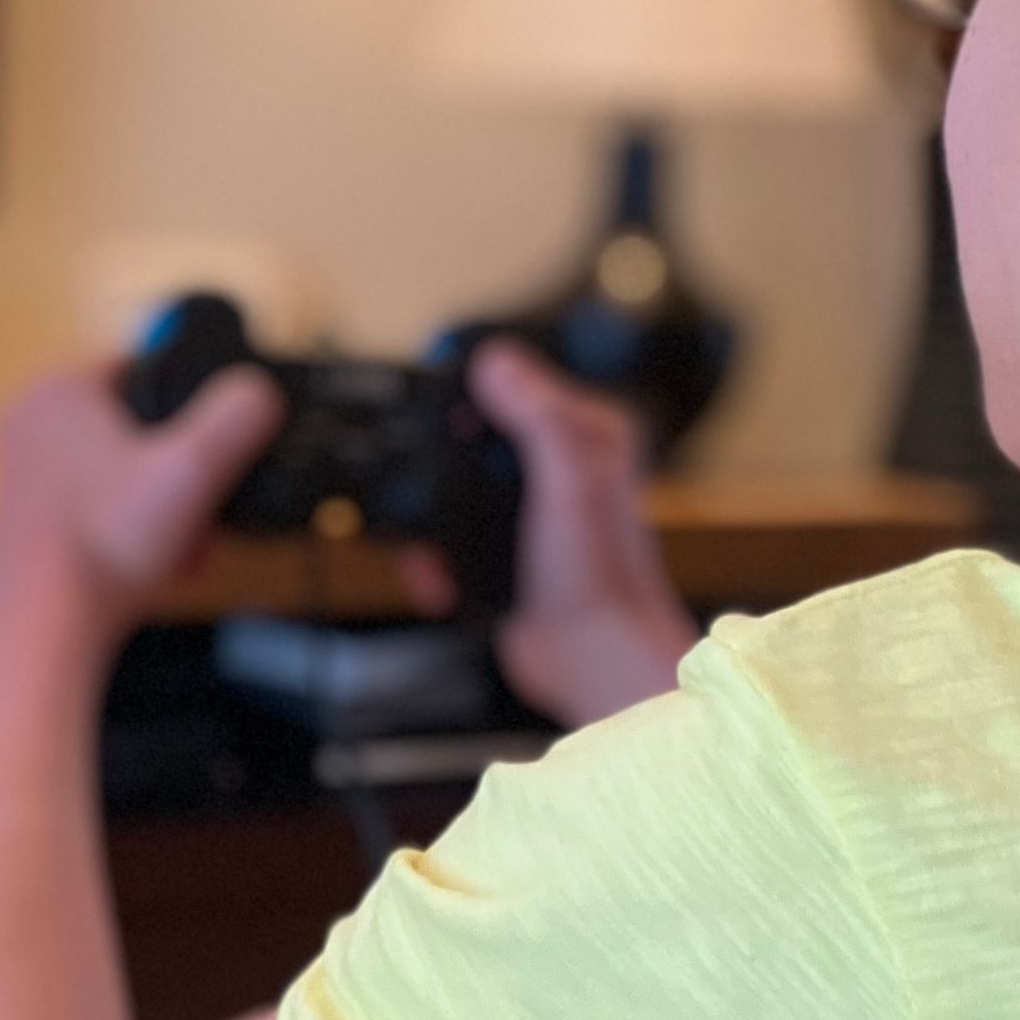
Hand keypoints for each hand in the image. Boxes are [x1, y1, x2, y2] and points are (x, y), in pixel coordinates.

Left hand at [0, 360, 285, 654]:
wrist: (44, 631)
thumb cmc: (102, 550)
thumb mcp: (191, 474)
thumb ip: (236, 421)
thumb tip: (258, 393)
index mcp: (60, 390)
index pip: (148, 369)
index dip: (192, 411)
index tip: (210, 456)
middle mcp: (31, 421)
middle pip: (138, 429)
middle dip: (179, 474)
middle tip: (202, 513)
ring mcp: (22, 470)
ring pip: (121, 472)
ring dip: (161, 508)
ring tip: (186, 548)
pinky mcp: (25, 514)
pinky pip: (98, 506)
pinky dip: (130, 531)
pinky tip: (156, 564)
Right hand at [410, 340, 699, 727]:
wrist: (593, 658)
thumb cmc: (600, 577)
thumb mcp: (568, 482)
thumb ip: (538, 417)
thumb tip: (497, 361)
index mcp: (586, 434)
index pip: (518, 380)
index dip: (471, 382)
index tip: (431, 384)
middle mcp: (560, 464)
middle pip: (475, 433)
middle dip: (438, 461)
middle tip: (419, 474)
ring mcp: (530, 508)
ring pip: (455, 486)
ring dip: (431, 518)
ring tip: (428, 546)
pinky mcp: (504, 547)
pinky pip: (451, 534)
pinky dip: (434, 556)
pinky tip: (439, 577)